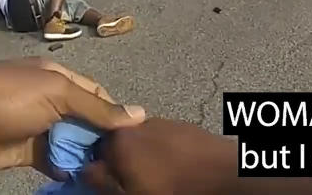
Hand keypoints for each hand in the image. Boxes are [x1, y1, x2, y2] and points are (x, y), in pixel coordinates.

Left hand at [0, 57, 145, 175]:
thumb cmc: (7, 96)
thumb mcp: (58, 94)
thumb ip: (97, 109)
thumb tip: (140, 116)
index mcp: (61, 79)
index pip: (98, 96)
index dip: (116, 114)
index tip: (135, 137)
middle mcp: (52, 102)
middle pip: (87, 122)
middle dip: (103, 139)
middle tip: (124, 160)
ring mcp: (39, 128)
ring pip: (72, 144)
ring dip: (87, 157)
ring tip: (108, 173)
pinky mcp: (26, 154)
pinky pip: (54, 162)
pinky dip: (68, 170)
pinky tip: (83, 179)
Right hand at [83, 119, 237, 194]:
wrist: (224, 177)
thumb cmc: (172, 190)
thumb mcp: (129, 194)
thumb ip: (103, 181)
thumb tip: (87, 170)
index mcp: (120, 139)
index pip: (92, 151)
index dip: (97, 169)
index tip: (105, 182)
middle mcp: (139, 123)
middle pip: (119, 144)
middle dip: (121, 161)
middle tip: (133, 181)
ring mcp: (165, 123)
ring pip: (144, 142)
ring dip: (145, 157)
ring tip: (157, 177)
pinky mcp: (187, 127)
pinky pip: (166, 141)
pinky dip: (165, 154)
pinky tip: (175, 169)